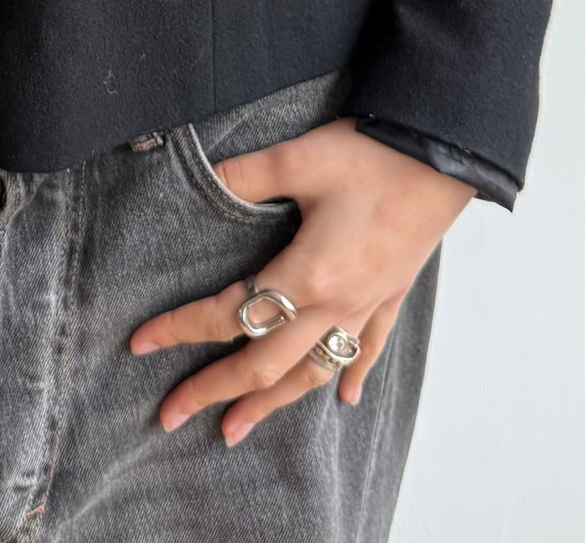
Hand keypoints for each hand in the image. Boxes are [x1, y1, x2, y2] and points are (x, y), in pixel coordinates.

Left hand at [128, 116, 472, 442]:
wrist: (445, 155)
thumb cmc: (373, 154)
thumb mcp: (300, 158)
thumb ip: (243, 176)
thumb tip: (197, 176)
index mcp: (307, 274)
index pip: (231, 313)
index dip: (181, 328)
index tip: (140, 344)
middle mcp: (336, 304)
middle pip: (264, 363)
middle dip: (213, 390)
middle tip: (168, 417)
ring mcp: (367, 305)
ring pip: (312, 370)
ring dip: (271, 404)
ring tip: (236, 428)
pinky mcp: (391, 293)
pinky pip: (367, 348)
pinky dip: (349, 375)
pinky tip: (342, 400)